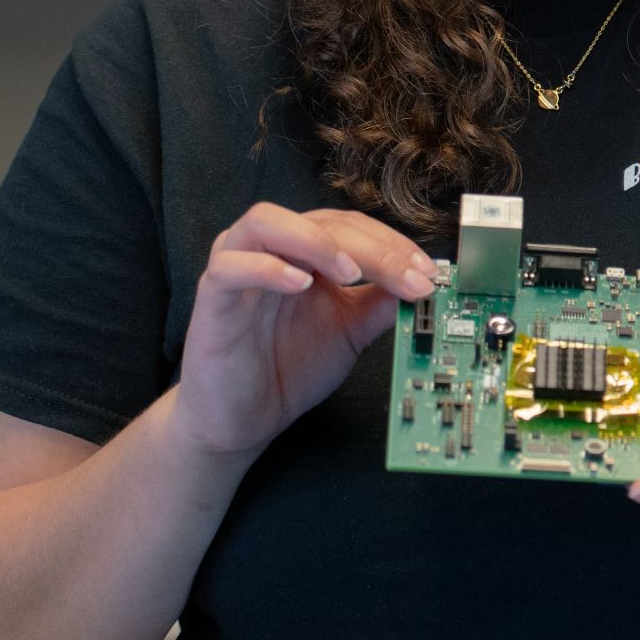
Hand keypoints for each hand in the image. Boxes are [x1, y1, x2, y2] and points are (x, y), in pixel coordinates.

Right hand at [174, 203, 436, 461]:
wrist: (244, 418)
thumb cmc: (289, 366)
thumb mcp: (351, 331)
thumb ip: (380, 303)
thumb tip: (423, 282)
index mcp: (305, 252)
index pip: (352, 226)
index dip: (392, 243)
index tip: (428, 272)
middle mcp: (270, 249)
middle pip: (321, 222)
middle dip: (372, 247)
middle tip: (408, 276)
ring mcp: (237, 267)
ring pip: (267, 222)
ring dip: (316, 242)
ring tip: (352, 272)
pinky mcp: (212, 297)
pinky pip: (231, 267)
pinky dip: (267, 269)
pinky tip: (300, 285)